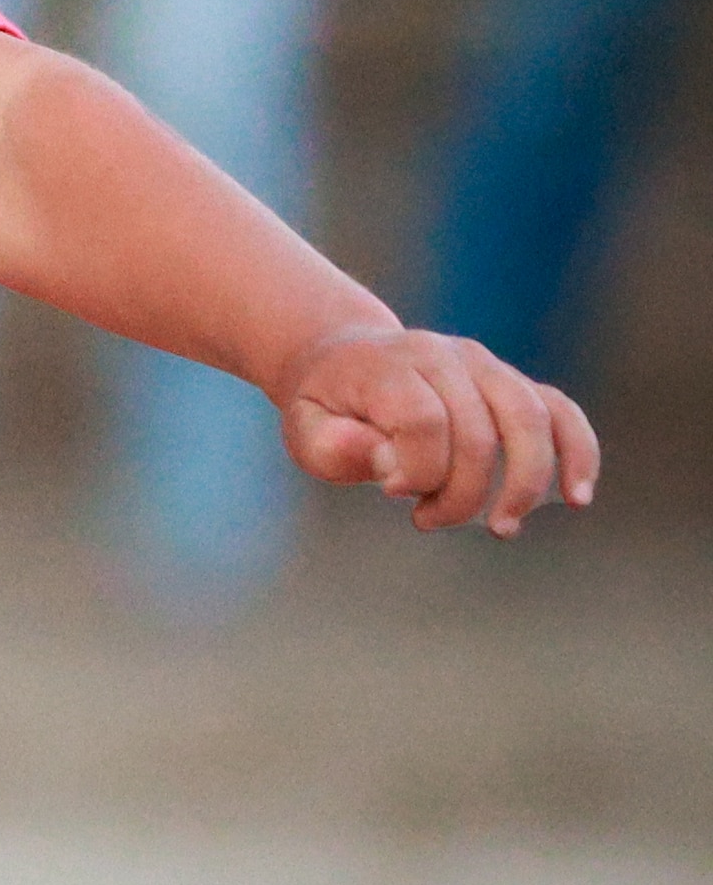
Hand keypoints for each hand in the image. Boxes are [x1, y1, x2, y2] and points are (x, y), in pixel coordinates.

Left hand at [274, 324, 600, 536]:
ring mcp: (484, 365)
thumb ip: (336, 447)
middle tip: (427, 521)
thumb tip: (392, 464)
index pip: (423, 422)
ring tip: (503, 527)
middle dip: (461, 494)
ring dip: (526, 483)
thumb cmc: (326, 406)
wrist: (343, 358)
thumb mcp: (304, 428)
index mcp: (388, 366)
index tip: (389, 491)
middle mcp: (443, 357)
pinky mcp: (512, 382)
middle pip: (478, 431)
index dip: (415, 470)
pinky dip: (578, 451)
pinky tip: (579, 496)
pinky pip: (560, 411)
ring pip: (530, 419)